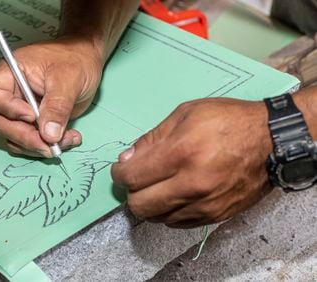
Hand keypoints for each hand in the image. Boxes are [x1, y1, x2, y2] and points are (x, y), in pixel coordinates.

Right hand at [0, 36, 103, 156]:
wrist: (87, 61)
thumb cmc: (75, 59)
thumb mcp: (69, 78)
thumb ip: (58, 105)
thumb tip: (48, 133)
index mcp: (11, 73)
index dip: (8, 109)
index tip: (32, 115)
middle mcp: (11, 93)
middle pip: (0, 122)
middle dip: (25, 136)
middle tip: (49, 142)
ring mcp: (20, 110)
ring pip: (14, 137)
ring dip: (38, 145)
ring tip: (66, 139)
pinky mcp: (33, 123)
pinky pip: (30, 142)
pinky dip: (47, 146)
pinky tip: (68, 139)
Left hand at [111, 98, 273, 227]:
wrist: (272, 142)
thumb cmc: (228, 121)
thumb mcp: (185, 114)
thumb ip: (151, 138)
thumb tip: (126, 159)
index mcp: (181, 153)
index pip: (132, 178)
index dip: (118, 174)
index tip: (121, 169)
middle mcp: (191, 184)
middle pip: (139, 205)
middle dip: (131, 192)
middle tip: (137, 179)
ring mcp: (204, 204)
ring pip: (156, 218)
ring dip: (149, 203)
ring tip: (157, 186)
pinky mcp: (215, 216)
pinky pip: (177, 223)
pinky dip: (168, 211)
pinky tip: (174, 194)